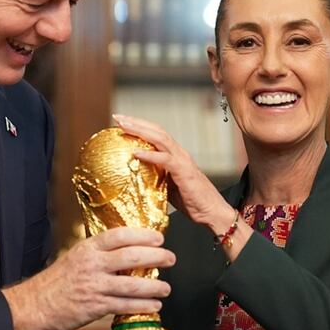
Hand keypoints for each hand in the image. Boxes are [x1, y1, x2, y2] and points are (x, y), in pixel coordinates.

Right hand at [2, 227, 173, 329]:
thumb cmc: (56, 282)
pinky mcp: (96, 306)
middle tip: (170, 258)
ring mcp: (95, 286)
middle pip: (131, 256)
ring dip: (154, 286)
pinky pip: (125, 305)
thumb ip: (99, 254)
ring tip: (166, 288)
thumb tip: (127, 252)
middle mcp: (93, 265)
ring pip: (132, 284)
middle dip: (156, 256)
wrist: (35, 304)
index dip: (142, 235)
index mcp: (88, 249)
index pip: (119, 236)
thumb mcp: (76, 257)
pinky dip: (143, 306)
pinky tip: (153, 305)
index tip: (158, 237)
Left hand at [113, 114, 235, 233]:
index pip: (156, 134)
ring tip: (123, 127)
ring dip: (140, 131)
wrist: (213, 213)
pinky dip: (149, 155)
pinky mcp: (184, 172)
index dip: (139, 126)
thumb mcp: (167, 186)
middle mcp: (179, 153)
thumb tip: (134, 176)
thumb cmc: (192, 202)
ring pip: (160, 139)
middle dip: (136, 122)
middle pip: (156, 131)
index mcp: (175, 155)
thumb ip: (155, 177)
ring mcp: (183, 160)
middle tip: (117, 117)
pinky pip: (165, 159)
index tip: (120, 122)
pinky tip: (135, 153)